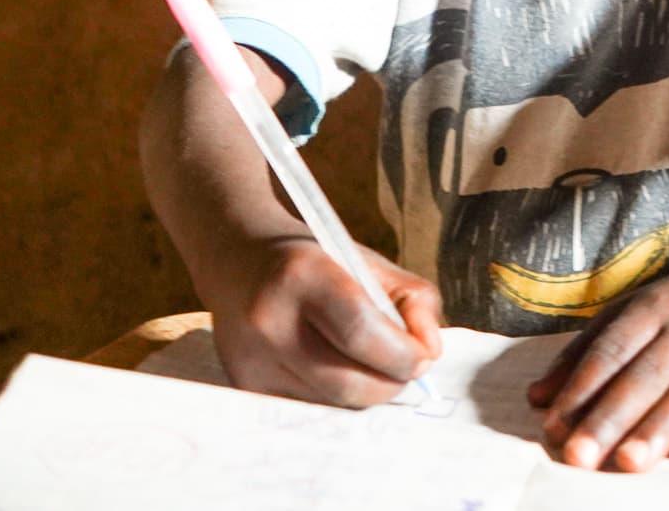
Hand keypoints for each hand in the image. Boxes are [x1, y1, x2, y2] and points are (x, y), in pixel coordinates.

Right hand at [208, 234, 441, 406]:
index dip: (402, 354)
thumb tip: (429, 352)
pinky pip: (310, 408)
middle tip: (405, 366)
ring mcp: (251, 360)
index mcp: (302, 275)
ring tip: (370, 362)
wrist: (239, 261)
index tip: (423, 357)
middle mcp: (269, 321)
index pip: (362, 332)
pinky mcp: (246, 385)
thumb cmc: (318, 260)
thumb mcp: (370, 261)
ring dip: (366, 391)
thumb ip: (413, 300)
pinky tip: (337, 367)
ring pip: (332, 404)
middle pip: (348, 383)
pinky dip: (336, 396)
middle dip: (391, 382)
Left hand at [525, 266, 668, 470]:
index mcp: (653, 308)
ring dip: (659, 429)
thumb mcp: (629, 314)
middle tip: (580, 457)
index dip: (582, 390)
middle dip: (611, 418)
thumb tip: (537, 398)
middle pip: (646, 375)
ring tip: (629, 462)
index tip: (555, 429)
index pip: (612, 350)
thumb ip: (583, 354)